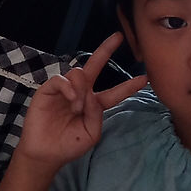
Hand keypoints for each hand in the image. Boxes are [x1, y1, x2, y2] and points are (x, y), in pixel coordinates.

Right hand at [17, 33, 146, 169]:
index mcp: (93, 105)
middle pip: (94, 67)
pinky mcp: (48, 90)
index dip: (128, 87)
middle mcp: (80, 93)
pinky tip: (71, 99)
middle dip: (106, 50)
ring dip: (82, 89)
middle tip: (118, 37)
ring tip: (76, 107)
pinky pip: (61, 79)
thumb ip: (96, 114)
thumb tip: (91, 95)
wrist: (46, 154)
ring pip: (78, 73)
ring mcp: (64, 90)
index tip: (144, 79)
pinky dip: (68, 87)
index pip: (113, 93)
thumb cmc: (68, 145)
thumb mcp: (91, 134)